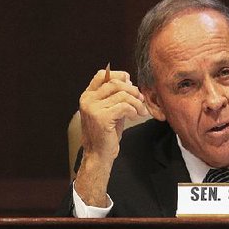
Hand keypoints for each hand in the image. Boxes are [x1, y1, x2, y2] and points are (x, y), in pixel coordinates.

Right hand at [74, 67, 148, 206]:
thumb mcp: (111, 110)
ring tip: (140, 111)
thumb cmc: (106, 133)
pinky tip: (135, 117)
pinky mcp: (101, 117)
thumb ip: (117, 96)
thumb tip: (129, 80)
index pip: (101, 74)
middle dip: (132, 90)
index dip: (119, 75)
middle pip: (115, 83)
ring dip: (136, 103)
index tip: (131, 83)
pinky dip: (134, 110)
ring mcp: (93, 108)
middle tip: (141, 99)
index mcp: (88, 96)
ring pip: (122, 95)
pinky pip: (124, 106)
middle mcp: (87, 100)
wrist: (99, 154)